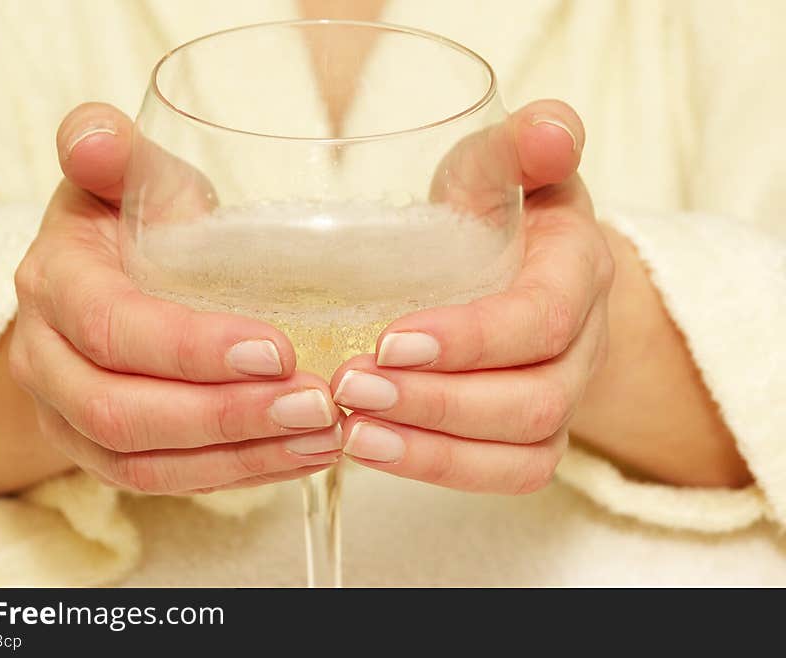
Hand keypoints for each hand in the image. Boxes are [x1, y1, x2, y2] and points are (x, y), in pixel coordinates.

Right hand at [10, 103, 341, 494]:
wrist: (106, 280)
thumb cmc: (131, 222)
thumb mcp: (127, 176)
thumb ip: (111, 149)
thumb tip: (98, 136)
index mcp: (52, 284)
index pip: (113, 328)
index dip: (190, 347)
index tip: (279, 350)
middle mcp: (45, 361)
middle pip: (122, 412)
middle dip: (225, 415)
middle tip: (316, 405)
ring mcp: (69, 418)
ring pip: (144, 463)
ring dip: (240, 456)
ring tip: (324, 436)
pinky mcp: (104, 454)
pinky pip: (164, 482)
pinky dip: (237, 474)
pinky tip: (301, 455)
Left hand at [332, 100, 612, 493]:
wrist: (520, 266)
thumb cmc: (499, 211)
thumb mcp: (500, 166)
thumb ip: (518, 144)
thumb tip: (549, 129)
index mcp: (580, 271)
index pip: (541, 321)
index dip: (471, 340)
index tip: (388, 341)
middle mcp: (585, 346)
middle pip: (534, 401)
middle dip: (439, 402)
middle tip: (351, 388)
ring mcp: (564, 400)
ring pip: (522, 454)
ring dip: (434, 450)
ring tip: (354, 432)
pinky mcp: (533, 437)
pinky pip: (504, 477)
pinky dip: (440, 471)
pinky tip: (374, 450)